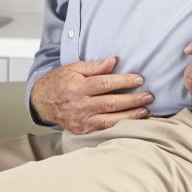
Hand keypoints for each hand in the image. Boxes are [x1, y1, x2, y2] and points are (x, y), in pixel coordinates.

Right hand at [30, 57, 152, 134]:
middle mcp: (79, 105)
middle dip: (133, 100)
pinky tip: (132, 123)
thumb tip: (113, 61)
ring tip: (145, 111)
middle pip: (111, 103)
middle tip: (149, 96)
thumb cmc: (60, 82)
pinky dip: (120, 127)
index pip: (105, 84)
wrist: (42, 102)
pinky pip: (104, 129)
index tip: (139, 79)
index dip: (123, 81)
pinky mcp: (83, 130)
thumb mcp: (73, 69)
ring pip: (110, 119)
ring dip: (130, 116)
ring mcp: (81, 120)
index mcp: (77, 87)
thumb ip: (94, 66)